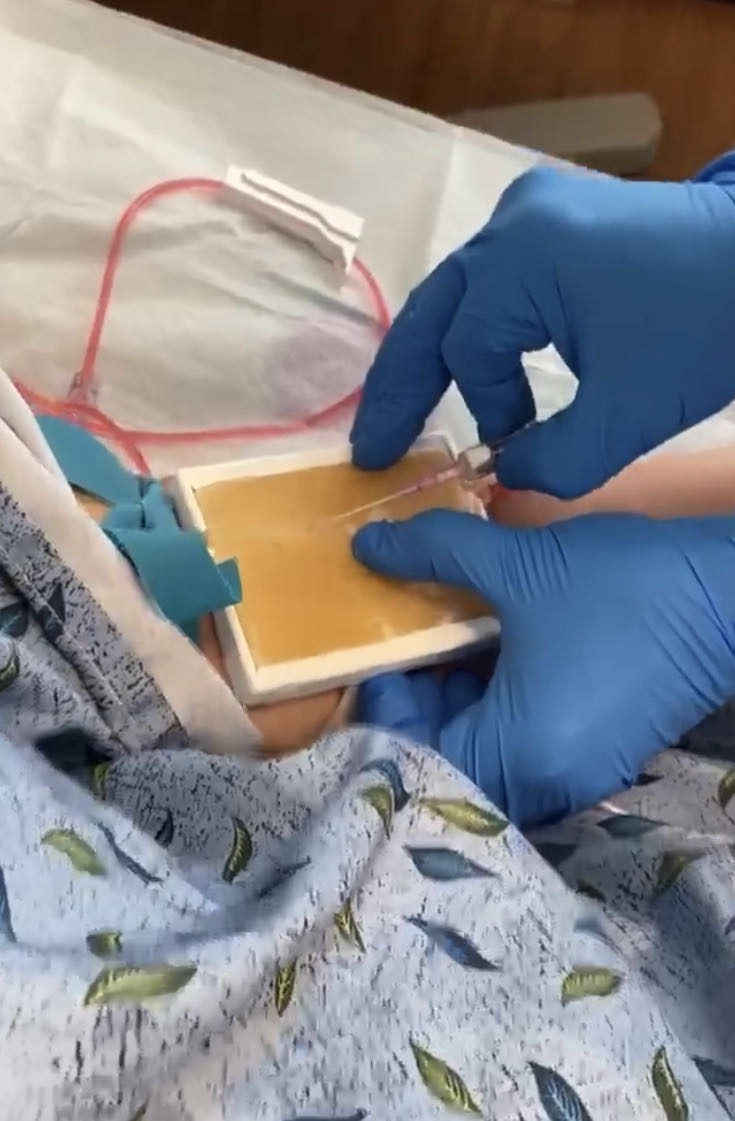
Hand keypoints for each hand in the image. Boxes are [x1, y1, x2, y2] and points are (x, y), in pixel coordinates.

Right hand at [351, 162, 734, 497]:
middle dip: (399, 388)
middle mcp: (511, 223)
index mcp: (521, 260)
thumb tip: (507, 476)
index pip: (465, 351)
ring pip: (458, 297)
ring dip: (439, 359)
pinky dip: (478, 331)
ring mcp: (532, 210)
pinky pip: (493, 281)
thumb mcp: (628, 415)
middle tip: (372, 450)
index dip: (480, 410)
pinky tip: (475, 369)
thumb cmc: (705, 329)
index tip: (503, 454)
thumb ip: (552, 462)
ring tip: (413, 415)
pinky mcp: (555, 216)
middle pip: (430, 315)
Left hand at [352, 510, 734, 826]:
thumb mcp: (521, 565)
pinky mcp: (600, 753)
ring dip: (459, 701)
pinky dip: (498, 706)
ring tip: (450, 638)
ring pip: (485, 753)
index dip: (387, 704)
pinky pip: (523, 745)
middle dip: (420, 702)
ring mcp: (577, 773)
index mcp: (515, 755)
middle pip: (445, 761)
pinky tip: (498, 650)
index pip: (412, 756)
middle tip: (412, 640)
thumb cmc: (624, 589)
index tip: (386, 646)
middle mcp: (542, 784)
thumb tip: (365, 544)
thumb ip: (435, 554)